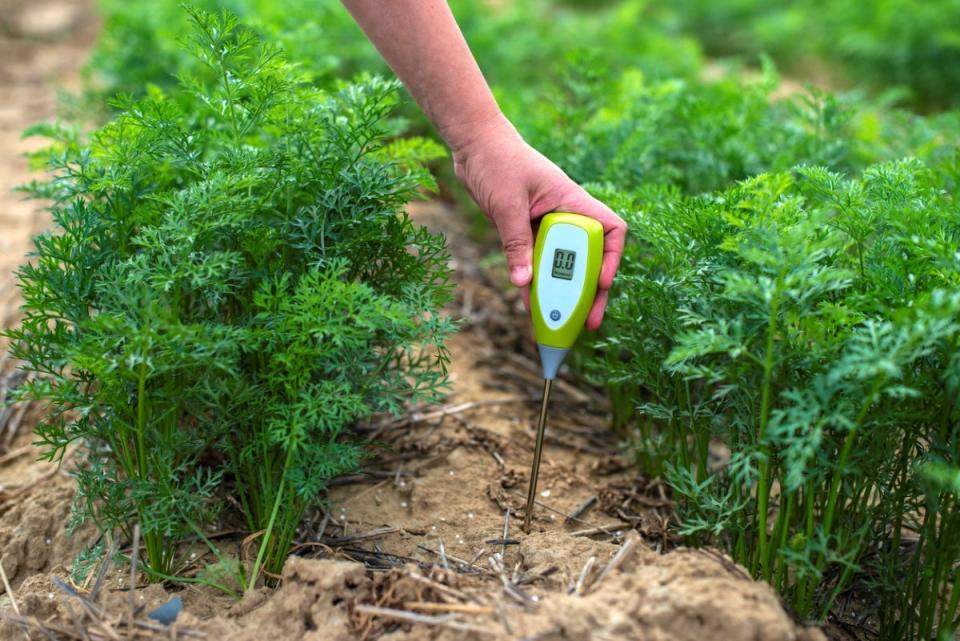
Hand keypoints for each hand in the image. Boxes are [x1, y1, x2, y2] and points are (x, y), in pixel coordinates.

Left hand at [448, 114, 626, 329]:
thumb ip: (516, 242)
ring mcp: (545, 224)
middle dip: (587, 290)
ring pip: (560, 264)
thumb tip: (524, 282)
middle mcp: (564, 215)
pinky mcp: (526, 231)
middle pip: (586, 257)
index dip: (611, 258)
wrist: (473, 144)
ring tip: (558, 321)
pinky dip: (533, 283)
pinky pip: (535, 262)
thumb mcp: (507, 204)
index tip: (600, 282)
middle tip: (586, 320)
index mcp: (572, 201)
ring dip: (559, 292)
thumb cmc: (496, 159)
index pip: (610, 230)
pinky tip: (529, 305)